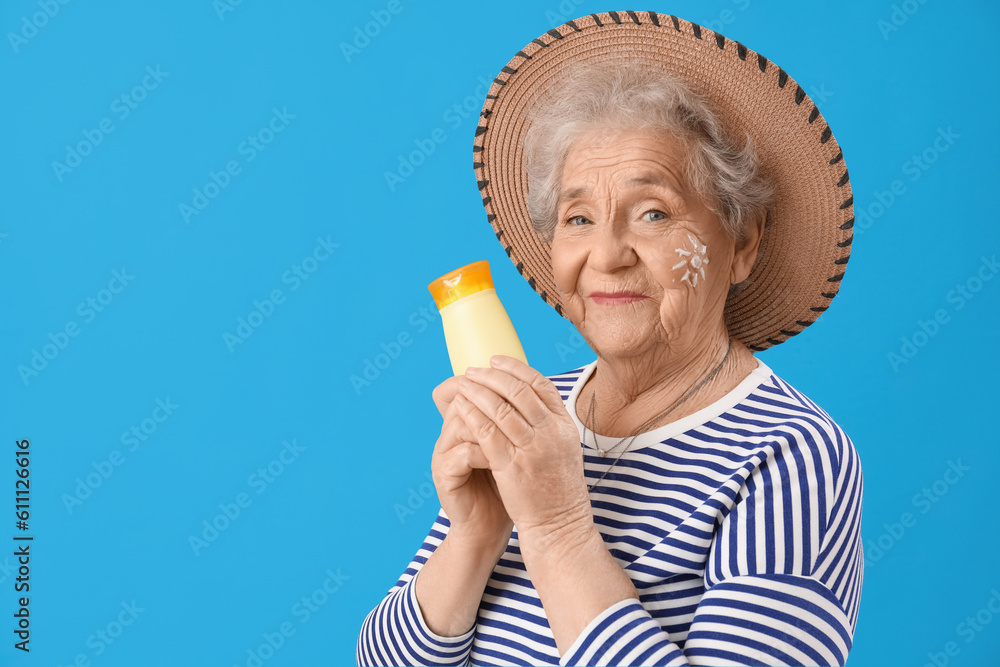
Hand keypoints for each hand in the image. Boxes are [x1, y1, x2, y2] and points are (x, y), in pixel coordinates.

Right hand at [429, 376, 512, 549]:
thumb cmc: (506, 486)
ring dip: (492, 423)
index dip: (496, 381)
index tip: (526, 385)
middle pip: (465, 398)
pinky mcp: (443, 475)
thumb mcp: (513, 450)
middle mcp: (449, 433)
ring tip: (517, 431)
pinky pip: (463, 453)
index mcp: (464, 422)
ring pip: (463, 422)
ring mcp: (443, 453)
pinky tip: (505, 458)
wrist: (489, 526)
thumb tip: (540, 392)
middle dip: (495, 397)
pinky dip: (486, 452)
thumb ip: (516, 423)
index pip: (473, 387)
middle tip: (523, 403)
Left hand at [452, 355, 591, 543]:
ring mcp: (532, 449)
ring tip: (463, 385)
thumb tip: (527, 398)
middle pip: (519, 390)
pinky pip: (487, 432)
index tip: (495, 360)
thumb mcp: (563, 449)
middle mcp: (551, 433)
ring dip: (478, 391)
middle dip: (491, 376)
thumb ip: (548, 423)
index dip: (515, 368)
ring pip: (501, 408)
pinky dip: (472, 415)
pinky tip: (460, 409)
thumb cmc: (557, 489)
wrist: (559, 525)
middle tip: (473, 370)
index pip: (540, 384)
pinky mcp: (512, 466)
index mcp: (564, 425)